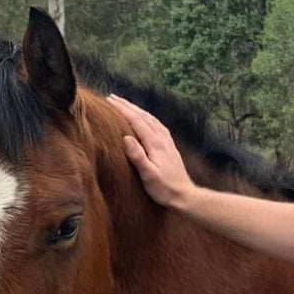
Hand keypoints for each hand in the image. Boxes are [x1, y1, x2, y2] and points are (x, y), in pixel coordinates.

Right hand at [110, 95, 196, 210]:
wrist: (185, 196)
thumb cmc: (164, 189)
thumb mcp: (148, 175)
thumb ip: (138, 156)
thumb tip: (126, 137)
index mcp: (155, 143)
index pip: (136, 120)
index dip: (121, 109)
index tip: (108, 100)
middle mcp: (162, 138)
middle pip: (143, 116)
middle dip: (127, 105)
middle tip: (112, 97)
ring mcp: (167, 141)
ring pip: (150, 119)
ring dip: (136, 109)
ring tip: (125, 104)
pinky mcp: (170, 146)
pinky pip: (156, 125)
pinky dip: (147, 117)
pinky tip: (145, 119)